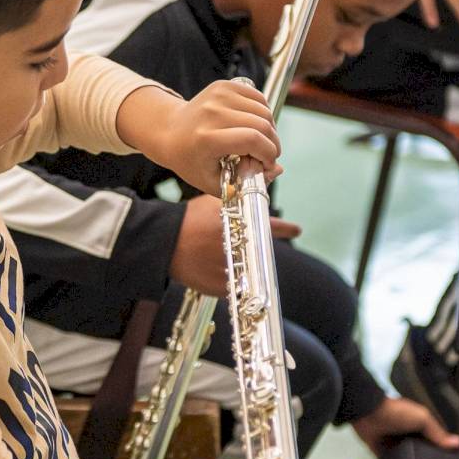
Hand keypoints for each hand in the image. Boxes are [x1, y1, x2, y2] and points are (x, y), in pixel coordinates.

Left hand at [118, 81, 279, 196]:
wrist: (169, 132)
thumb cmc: (190, 160)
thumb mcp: (213, 181)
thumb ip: (247, 181)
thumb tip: (278, 169)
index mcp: (206, 138)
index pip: (252, 140)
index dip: (268, 153)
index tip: (268, 164)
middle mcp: (212, 113)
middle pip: (261, 124)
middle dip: (272, 143)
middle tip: (267, 155)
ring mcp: (218, 96)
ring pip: (263, 110)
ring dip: (269, 129)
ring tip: (259, 142)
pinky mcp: (223, 86)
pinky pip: (258, 97)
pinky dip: (262, 112)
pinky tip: (253, 125)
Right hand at [171, 198, 299, 294]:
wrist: (161, 244)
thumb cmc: (188, 220)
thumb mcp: (216, 199)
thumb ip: (247, 188)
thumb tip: (277, 171)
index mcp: (241, 227)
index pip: (272, 228)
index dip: (286, 229)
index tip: (297, 230)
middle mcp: (240, 250)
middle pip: (259, 252)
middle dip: (256, 246)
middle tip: (248, 243)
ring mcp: (232, 271)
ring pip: (246, 270)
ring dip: (239, 263)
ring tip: (214, 254)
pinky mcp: (220, 288)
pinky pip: (232, 285)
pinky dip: (226, 277)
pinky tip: (210, 266)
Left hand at [351, 397, 458, 455]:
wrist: (368, 414)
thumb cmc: (397, 413)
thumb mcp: (422, 418)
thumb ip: (437, 432)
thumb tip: (458, 444)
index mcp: (419, 428)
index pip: (433, 443)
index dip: (442, 453)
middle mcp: (408, 438)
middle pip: (421, 453)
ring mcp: (395, 447)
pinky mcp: (382, 454)